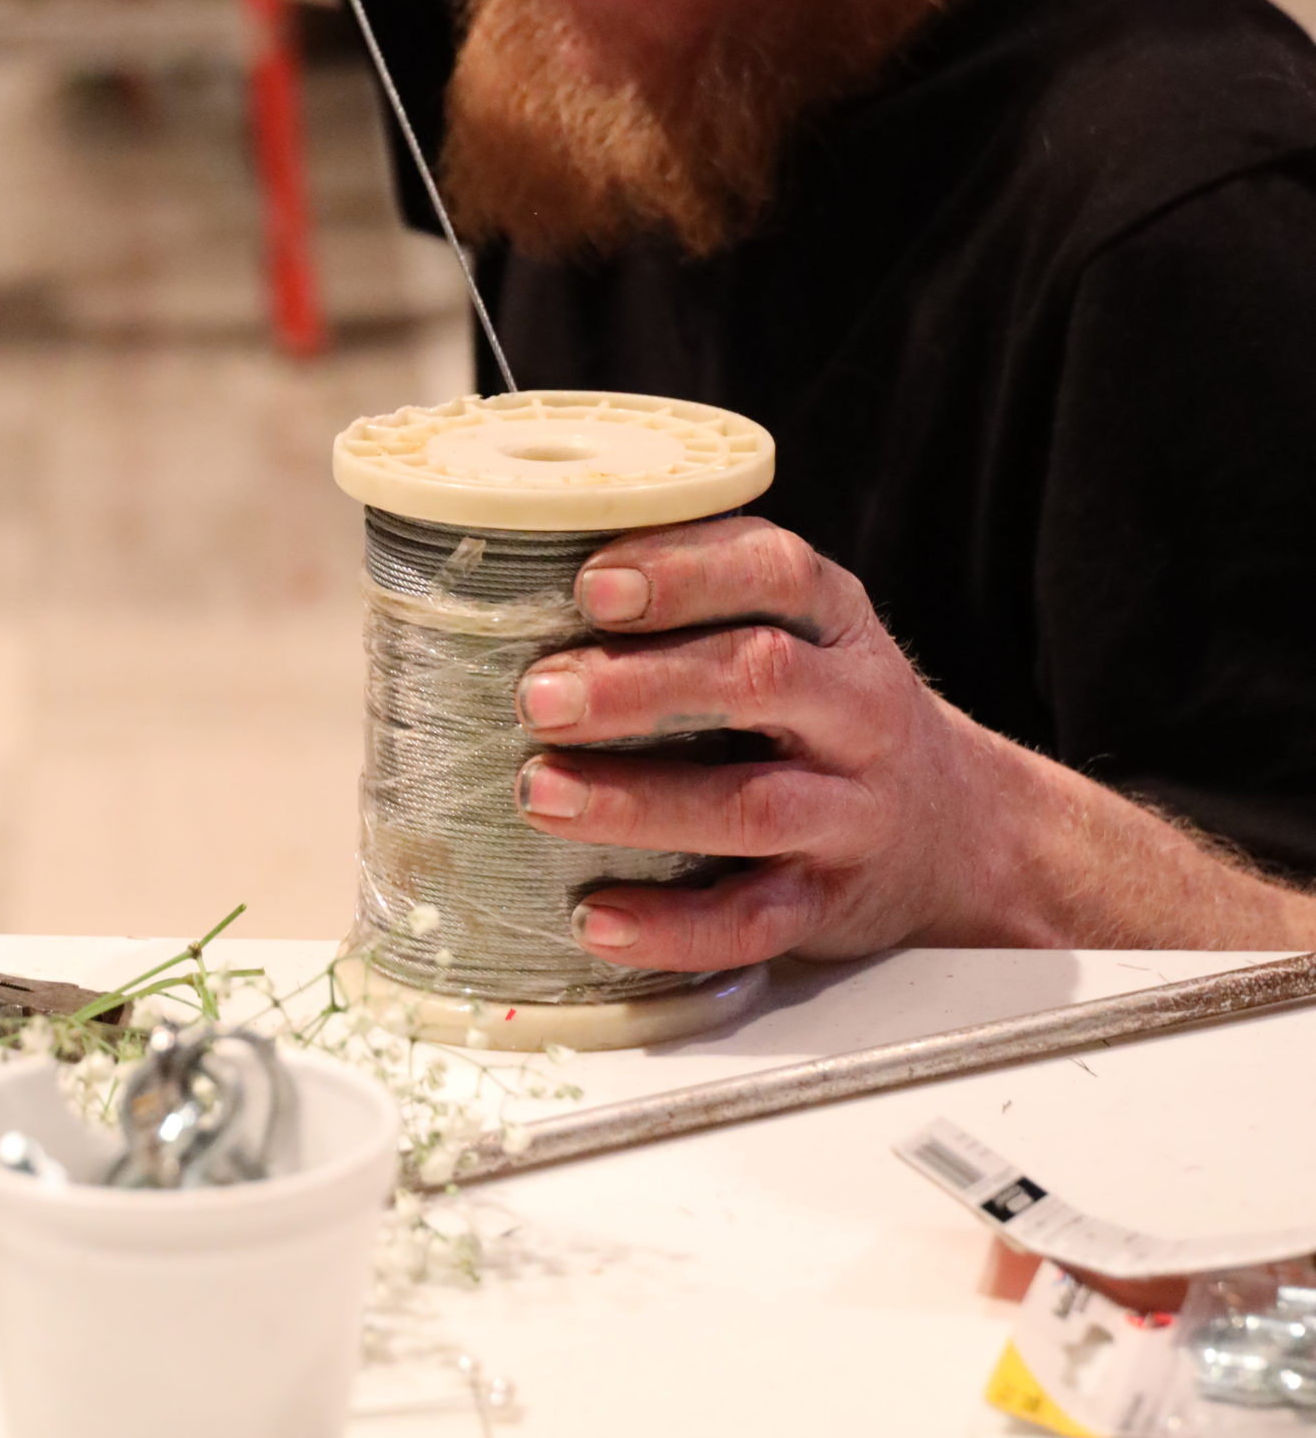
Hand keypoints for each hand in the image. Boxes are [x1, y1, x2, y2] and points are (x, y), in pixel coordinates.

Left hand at [515, 515, 1007, 969]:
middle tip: (537, 695)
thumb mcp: (800, 626)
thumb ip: (704, 595)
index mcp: (836, 620)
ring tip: (540, 793)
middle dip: (639, 686)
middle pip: (758, 680)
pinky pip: (754, 919)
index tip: (592, 585)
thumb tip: (536, 567)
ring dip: (638, 802)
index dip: (684, 574)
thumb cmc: (829, 704)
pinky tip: (596, 917)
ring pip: (752, 805)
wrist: (958, 825)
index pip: (776, 573)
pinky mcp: (831, 900)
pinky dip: (672, 927)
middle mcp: (855, 708)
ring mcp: (851, 810)